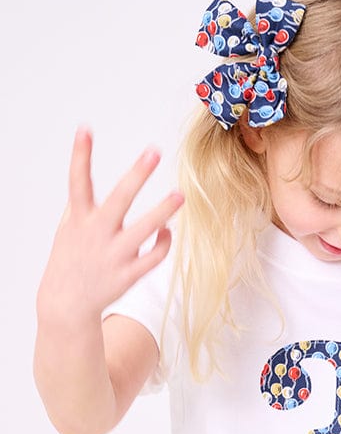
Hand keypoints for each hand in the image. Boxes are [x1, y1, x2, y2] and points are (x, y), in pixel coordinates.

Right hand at [36, 126, 183, 321]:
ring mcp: (114, 255)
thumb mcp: (67, 230)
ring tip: (180, 194)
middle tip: (154, 151)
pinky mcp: (128, 275)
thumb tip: (83, 177)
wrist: (66, 304)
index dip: (80, 155)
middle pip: (119, 199)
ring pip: (145, 229)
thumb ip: (79, 206)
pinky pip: (153, 256)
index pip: (78, 182)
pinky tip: (167, 230)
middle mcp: (96, 234)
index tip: (85, 129)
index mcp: (79, 220)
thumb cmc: (69, 260)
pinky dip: (163, 242)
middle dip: (136, 175)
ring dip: (164, 211)